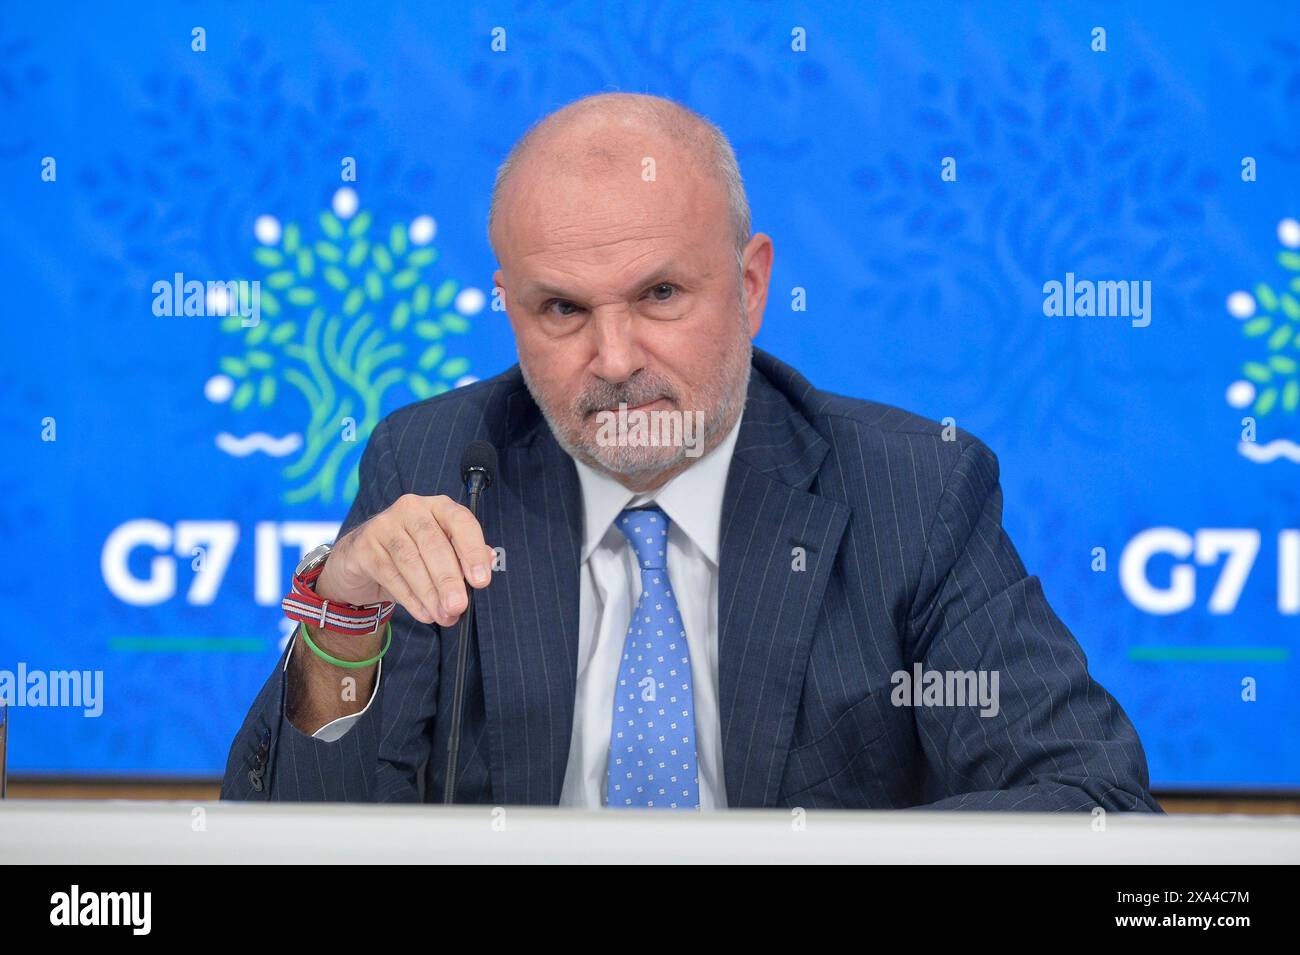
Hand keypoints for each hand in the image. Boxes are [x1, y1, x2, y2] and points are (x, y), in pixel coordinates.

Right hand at [314, 494, 493, 627]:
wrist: (360, 558)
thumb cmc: (411, 553)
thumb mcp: (441, 553)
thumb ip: (465, 555)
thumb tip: (490, 561)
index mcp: (438, 507)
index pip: (461, 521)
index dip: (473, 551)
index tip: (481, 581)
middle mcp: (412, 509)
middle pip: (434, 544)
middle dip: (449, 580)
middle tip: (459, 606)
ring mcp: (385, 525)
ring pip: (411, 561)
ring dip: (429, 593)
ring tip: (443, 616)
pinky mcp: (364, 545)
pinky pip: (390, 574)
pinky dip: (410, 598)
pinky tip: (424, 613)